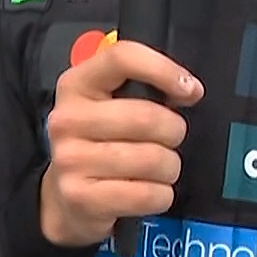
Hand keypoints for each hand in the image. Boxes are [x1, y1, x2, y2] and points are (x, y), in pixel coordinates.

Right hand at [38, 39, 204, 247]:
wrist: (67, 198)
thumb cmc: (100, 144)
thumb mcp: (109, 106)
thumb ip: (142, 88)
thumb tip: (189, 90)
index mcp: (76, 85)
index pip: (122, 58)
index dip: (164, 70)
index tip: (190, 89)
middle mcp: (67, 119)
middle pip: (147, 117)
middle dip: (173, 131)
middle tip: (168, 140)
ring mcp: (71, 160)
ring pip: (153, 159)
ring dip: (169, 167)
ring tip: (157, 169)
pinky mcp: (81, 198)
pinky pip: (147, 194)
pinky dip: (161, 194)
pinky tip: (150, 190)